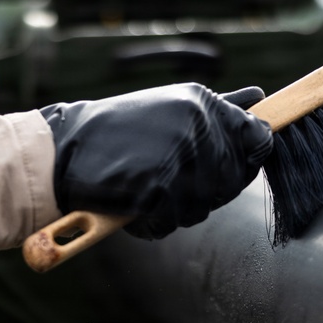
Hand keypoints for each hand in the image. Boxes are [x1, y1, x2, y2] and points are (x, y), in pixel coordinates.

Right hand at [40, 83, 272, 238]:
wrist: (62, 150)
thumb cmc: (117, 131)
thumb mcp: (171, 108)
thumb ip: (218, 110)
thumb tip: (260, 99)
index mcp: (202, 103)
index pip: (258, 138)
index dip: (245, 158)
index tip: (221, 164)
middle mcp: (197, 126)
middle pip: (231, 182)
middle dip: (202, 189)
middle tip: (164, 176)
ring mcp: (178, 159)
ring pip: (202, 207)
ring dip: (174, 208)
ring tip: (143, 185)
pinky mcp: (156, 190)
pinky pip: (170, 223)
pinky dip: (150, 223)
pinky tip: (130, 202)